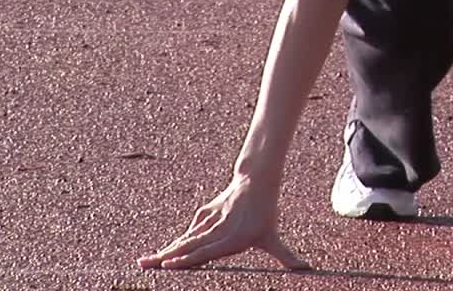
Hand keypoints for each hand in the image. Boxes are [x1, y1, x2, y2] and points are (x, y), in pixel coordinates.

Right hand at [136, 175, 310, 270]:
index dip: (186, 259)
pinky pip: (189, 230)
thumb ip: (285, 256)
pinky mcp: (203, 215)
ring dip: (166, 250)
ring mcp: (207, 222)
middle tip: (145, 265)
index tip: (168, 263)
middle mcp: (215, 231)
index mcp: (229, 239)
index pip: (204, 251)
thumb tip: (306, 268)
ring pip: (184, 238)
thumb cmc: (264, 214)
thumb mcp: (272, 237)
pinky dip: (177, 240)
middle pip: (187, 246)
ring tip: (146, 261)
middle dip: (165, 257)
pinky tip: (166, 250)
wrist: (255, 183)